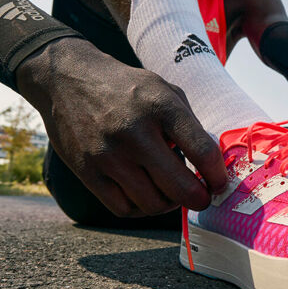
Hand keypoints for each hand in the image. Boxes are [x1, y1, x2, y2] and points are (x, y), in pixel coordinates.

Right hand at [16, 37, 224, 216]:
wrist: (67, 79)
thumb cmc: (126, 88)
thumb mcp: (163, 90)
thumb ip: (188, 123)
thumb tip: (210, 165)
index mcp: (161, 106)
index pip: (203, 151)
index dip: (218, 175)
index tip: (220, 183)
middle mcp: (134, 132)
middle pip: (180, 187)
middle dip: (199, 199)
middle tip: (202, 198)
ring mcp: (109, 155)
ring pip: (153, 204)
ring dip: (169, 204)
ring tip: (171, 192)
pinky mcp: (87, 171)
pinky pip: (123, 208)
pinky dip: (140, 208)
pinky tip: (145, 194)